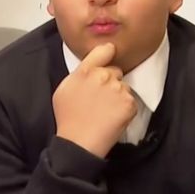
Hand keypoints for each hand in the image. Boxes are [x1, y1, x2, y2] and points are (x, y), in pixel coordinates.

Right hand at [53, 42, 136, 157]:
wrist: (79, 143)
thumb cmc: (68, 118)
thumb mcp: (64, 89)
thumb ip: (79, 72)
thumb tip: (91, 65)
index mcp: (86, 70)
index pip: (104, 50)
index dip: (108, 52)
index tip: (110, 53)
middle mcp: (104, 76)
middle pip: (115, 71)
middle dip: (111, 81)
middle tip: (100, 99)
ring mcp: (118, 89)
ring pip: (124, 87)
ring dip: (118, 96)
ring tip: (105, 111)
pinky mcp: (129, 103)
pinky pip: (130, 101)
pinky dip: (125, 109)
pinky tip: (112, 117)